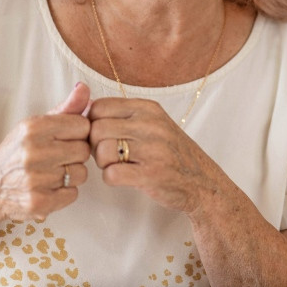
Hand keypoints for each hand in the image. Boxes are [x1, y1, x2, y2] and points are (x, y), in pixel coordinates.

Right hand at [0, 83, 92, 225]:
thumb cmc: (16, 153)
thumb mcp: (35, 125)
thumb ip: (65, 108)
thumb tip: (84, 88)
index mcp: (33, 128)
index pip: (83, 125)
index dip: (78, 133)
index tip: (65, 138)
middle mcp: (33, 152)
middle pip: (84, 150)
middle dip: (75, 155)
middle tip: (57, 158)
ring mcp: (35, 179)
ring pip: (81, 173)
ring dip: (71, 175)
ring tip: (51, 173)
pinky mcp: (38, 202)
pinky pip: (73, 194)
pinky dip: (64, 193)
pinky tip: (48, 188)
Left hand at [87, 97, 219, 214]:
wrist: (201, 180)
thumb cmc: (171, 152)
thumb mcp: (153, 122)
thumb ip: (123, 115)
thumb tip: (85, 105)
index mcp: (148, 108)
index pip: (99, 106)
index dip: (93, 123)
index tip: (104, 135)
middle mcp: (151, 124)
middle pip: (97, 129)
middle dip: (96, 145)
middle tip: (110, 154)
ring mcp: (153, 149)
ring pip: (102, 151)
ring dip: (103, 163)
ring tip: (118, 165)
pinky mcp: (151, 174)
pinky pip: (111, 174)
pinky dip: (112, 178)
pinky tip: (125, 177)